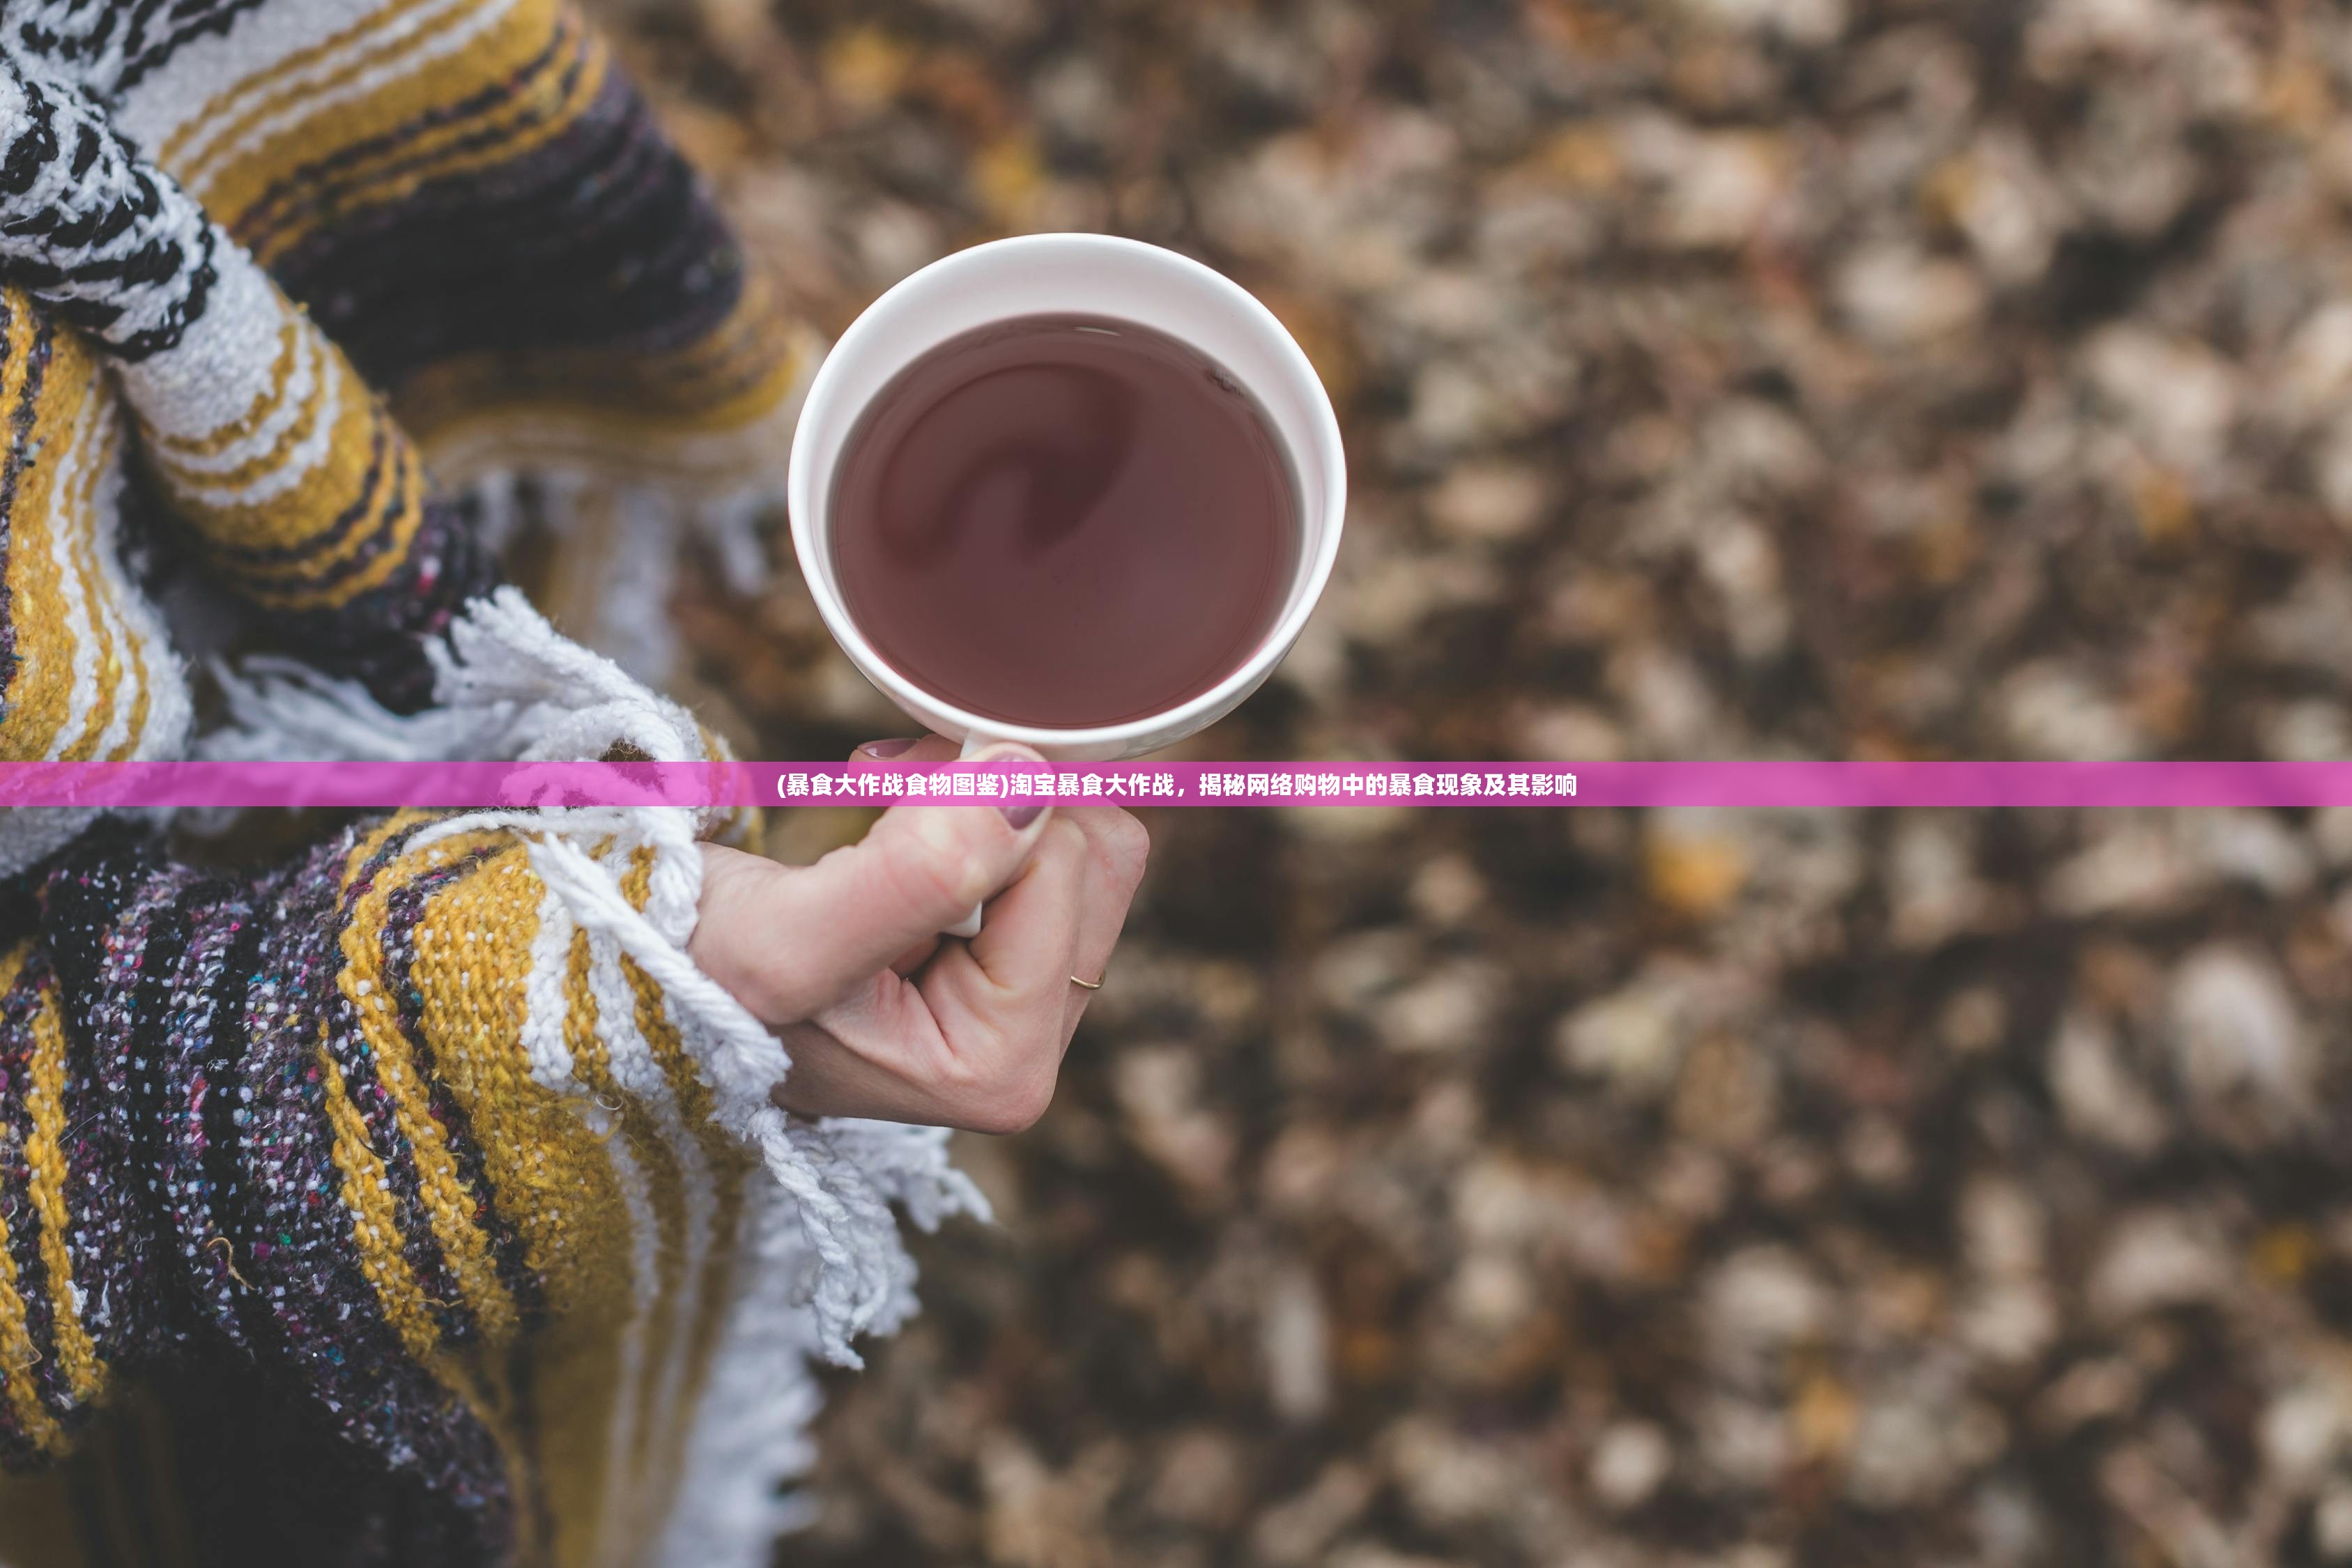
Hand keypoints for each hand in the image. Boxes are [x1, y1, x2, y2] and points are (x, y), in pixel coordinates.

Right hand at [689, 737, 1148, 1132]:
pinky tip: (893, 809)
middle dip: (987, 794)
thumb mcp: (787, 941)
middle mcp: (1029, 1049)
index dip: (976, 800)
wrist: (642, 974)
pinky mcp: (1005, 955)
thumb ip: (915, 875)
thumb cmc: (694, 978)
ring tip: (880, 798)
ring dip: (978, 788)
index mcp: (999, 1072)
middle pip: (1096, 855)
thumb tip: (1035, 787)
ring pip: (1083, 838)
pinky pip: (1051, 837)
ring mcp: (1023, 1003)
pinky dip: (974, 797)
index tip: (875, 790)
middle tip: (879, 789)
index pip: (1064, 868)